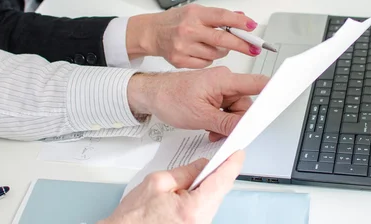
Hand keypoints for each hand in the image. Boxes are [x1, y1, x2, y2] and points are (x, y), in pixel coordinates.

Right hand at [100, 151, 244, 223]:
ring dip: (205, 188)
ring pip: (211, 201)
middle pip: (219, 191)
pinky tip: (189, 193)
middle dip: (215, 174)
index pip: (222, 181)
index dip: (232, 163)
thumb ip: (184, 171)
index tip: (238, 153)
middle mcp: (200, 222)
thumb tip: (202, 165)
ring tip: (191, 179)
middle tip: (213, 160)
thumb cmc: (132, 218)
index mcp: (193, 209)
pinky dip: (199, 199)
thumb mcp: (157, 182)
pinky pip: (203, 210)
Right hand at [126, 5, 261, 67]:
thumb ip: (219, 16)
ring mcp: (183, 46)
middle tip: (255, 48)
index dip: (240, 22)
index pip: (222, 17)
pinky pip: (206, 63)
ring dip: (222, 51)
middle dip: (242, 45)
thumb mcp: (196, 11)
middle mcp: (188, 30)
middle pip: (222, 40)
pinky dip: (209, 59)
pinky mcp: (180, 61)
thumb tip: (243, 17)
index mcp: (195, 14)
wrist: (152, 32)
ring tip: (213, 44)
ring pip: (216, 54)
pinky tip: (200, 51)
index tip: (252, 27)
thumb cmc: (176, 20)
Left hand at [128, 67, 268, 140]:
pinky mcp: (214, 92)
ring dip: (227, 122)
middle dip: (238, 120)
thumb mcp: (201, 116)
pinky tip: (210, 125)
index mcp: (224, 79)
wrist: (152, 94)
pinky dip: (221, 119)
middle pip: (246, 102)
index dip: (273, 90)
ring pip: (236, 108)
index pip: (256, 83)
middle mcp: (224, 80)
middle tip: (223, 132)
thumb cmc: (170, 97)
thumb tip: (244, 128)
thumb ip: (226, 123)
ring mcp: (219, 86)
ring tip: (211, 130)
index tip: (283, 98)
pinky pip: (226, 108)